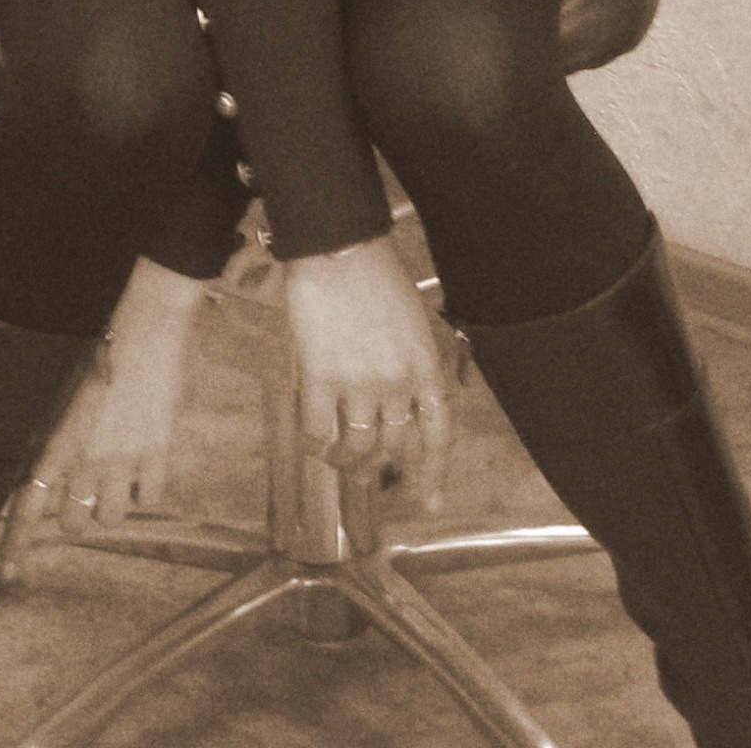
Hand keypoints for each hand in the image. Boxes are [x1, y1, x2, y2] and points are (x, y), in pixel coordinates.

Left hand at [5, 259, 205, 563]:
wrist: (146, 333)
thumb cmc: (99, 356)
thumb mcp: (62, 395)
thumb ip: (48, 436)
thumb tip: (35, 467)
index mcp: (58, 444)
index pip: (28, 506)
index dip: (16, 546)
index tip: (9, 578)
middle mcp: (88, 460)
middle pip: (72, 524)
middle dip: (73, 514)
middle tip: (82, 493)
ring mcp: (125, 460)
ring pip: (112, 518)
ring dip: (110, 505)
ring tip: (116, 477)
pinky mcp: (158, 454)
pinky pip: (150, 497)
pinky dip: (145, 488)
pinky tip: (143, 465)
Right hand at [283, 235, 449, 510]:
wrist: (339, 248)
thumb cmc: (375, 276)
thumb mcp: (410, 324)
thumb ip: (409, 367)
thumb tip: (399, 407)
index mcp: (425, 366)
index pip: (437, 433)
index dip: (433, 473)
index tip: (426, 501)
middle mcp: (397, 382)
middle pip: (393, 446)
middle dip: (379, 467)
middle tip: (365, 472)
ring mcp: (359, 383)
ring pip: (356, 447)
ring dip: (346, 462)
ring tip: (338, 460)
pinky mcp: (320, 378)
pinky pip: (318, 431)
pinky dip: (316, 443)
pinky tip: (314, 439)